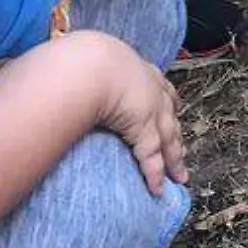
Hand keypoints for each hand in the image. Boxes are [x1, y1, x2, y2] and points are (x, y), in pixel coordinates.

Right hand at [94, 37, 187, 195]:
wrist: (88, 64)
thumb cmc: (82, 58)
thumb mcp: (89, 59)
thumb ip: (84, 68)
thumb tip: (67, 71)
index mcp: (138, 69)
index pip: (160, 87)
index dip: (168, 100)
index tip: (175, 107)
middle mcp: (151, 90)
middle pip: (170, 116)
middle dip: (177, 135)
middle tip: (181, 149)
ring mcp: (150, 111)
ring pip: (168, 140)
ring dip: (175, 160)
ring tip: (180, 176)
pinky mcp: (144, 130)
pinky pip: (151, 157)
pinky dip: (155, 174)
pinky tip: (158, 188)